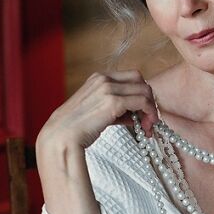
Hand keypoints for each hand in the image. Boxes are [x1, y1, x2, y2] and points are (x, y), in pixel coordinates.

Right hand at [36, 70, 158, 157]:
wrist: (61, 136)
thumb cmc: (76, 128)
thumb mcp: (97, 112)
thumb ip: (116, 110)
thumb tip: (135, 116)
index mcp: (98, 77)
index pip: (131, 77)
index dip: (140, 93)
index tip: (142, 111)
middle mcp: (104, 78)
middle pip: (140, 80)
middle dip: (149, 98)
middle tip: (150, 118)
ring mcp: (108, 88)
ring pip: (144, 90)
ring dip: (151, 109)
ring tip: (148, 127)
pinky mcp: (113, 102)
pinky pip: (142, 102)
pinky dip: (149, 113)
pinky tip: (146, 127)